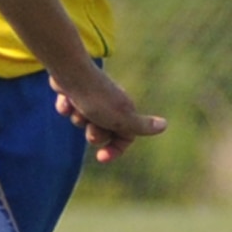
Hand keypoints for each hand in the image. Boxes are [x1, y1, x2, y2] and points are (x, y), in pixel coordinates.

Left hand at [49, 70, 165, 164]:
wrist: (72, 74)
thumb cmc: (98, 99)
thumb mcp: (123, 118)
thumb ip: (142, 126)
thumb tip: (164, 125)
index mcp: (124, 110)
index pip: (125, 138)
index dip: (115, 150)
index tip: (102, 157)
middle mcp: (109, 104)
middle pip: (101, 133)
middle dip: (93, 133)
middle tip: (91, 124)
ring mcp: (90, 98)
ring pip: (82, 122)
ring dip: (78, 118)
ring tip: (79, 106)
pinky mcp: (73, 92)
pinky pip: (68, 109)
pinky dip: (66, 106)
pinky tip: (67, 99)